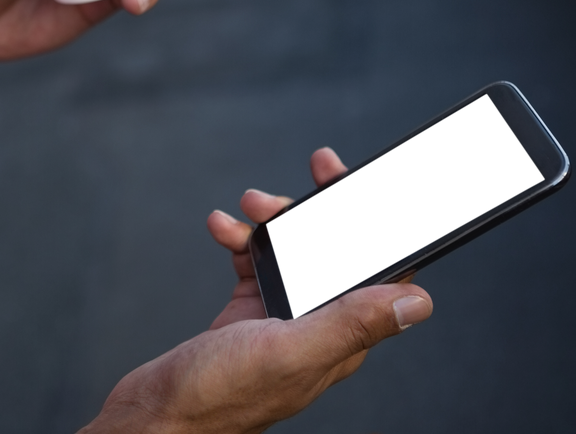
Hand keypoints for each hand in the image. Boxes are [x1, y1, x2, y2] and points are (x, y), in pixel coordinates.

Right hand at [80, 148, 432, 433]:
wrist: (156, 415)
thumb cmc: (219, 396)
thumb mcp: (289, 351)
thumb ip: (350, 324)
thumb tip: (419, 302)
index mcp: (340, 337)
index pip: (379, 270)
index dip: (376, 223)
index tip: (359, 183)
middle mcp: (317, 325)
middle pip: (335, 251)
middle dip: (321, 208)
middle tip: (315, 166)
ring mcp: (281, 318)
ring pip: (292, 250)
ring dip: (273, 219)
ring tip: (247, 206)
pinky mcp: (247, 313)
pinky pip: (253, 260)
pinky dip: (240, 238)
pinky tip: (222, 228)